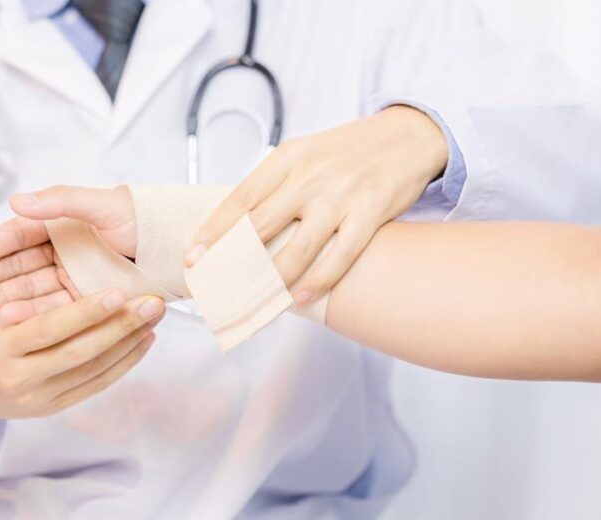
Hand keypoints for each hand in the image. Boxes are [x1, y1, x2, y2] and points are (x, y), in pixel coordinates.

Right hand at [0, 186, 135, 322]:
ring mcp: (72, 278)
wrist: (182, 249)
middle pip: (17, 265)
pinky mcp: (84, 302)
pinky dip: (29, 315)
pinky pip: (52, 310)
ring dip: (0, 298)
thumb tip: (16, 201)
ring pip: (29, 290)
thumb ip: (60, 202)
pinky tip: (6, 319)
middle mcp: (63, 252)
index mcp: (62, 224)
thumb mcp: (103, 205)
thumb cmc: (145, 219)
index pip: (17, 236)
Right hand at [0, 288, 164, 422]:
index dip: (85, 311)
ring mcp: (37, 398)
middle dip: (120, 326)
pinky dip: (123, 364)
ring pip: (93, 370)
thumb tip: (61, 259)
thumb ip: (17, 293)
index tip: (118, 290)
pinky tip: (143, 342)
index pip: (48, 328)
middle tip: (152, 302)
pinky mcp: (51, 409)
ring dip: (129, 343)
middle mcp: (19, 377)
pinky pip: (94, 386)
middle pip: (79, 352)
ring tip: (155, 316)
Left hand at [184, 105, 448, 303]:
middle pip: (260, 226)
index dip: (213, 231)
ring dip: (272, 280)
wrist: (408, 135)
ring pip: (298, 247)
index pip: (240, 198)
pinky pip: (340, 254)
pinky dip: (318, 280)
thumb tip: (236, 227)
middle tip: (214, 290)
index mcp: (287, 158)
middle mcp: (310, 175)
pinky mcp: (371, 211)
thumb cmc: (348, 152)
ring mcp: (341, 194)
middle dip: (232, 262)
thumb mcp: (305, 154)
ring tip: (253, 303)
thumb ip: (274, 185)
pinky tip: (300, 297)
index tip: (193, 256)